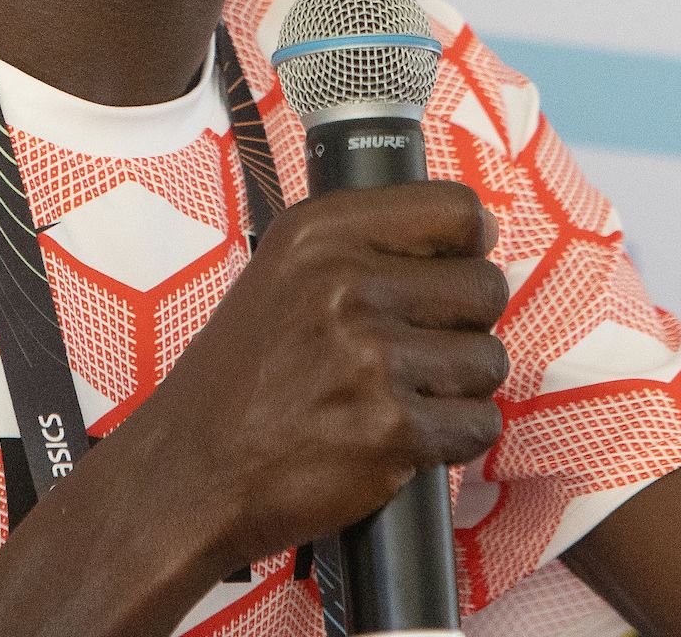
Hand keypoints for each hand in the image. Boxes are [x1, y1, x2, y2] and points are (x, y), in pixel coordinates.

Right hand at [100, 179, 511, 578]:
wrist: (191, 471)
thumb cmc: (243, 378)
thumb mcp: (283, 275)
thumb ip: (368, 247)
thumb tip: (481, 231)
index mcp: (320, 232)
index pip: (456, 209)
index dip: (469, 246)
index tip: (453, 269)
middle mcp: (346, 283)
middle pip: (485, 286)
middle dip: (465, 325)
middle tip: (419, 352)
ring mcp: (370, 356)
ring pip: (489, 360)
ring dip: (461, 387)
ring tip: (405, 398)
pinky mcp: (391, 428)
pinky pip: (479, 423)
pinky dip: (455, 438)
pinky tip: (409, 439)